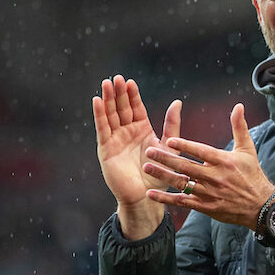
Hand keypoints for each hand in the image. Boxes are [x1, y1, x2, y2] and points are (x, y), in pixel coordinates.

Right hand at [92, 75, 180, 236]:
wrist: (146, 196)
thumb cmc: (159, 174)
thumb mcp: (168, 146)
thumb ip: (172, 124)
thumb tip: (177, 102)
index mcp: (142, 129)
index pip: (135, 107)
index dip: (132, 95)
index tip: (131, 81)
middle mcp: (127, 132)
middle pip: (121, 108)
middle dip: (118, 93)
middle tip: (117, 78)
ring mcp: (115, 139)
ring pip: (110, 115)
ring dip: (107, 99)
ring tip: (106, 83)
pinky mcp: (106, 148)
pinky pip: (102, 128)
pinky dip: (99, 115)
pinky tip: (97, 101)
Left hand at [142, 103, 274, 228]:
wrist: (261, 207)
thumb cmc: (253, 174)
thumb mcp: (248, 150)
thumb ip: (239, 127)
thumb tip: (238, 106)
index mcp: (224, 161)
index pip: (201, 151)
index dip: (185, 146)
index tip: (169, 140)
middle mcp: (216, 177)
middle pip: (187, 167)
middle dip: (166, 158)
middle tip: (149, 151)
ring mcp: (210, 193)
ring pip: (182, 184)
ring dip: (163, 176)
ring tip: (146, 168)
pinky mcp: (206, 207)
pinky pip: (182, 202)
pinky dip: (166, 198)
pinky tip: (151, 193)